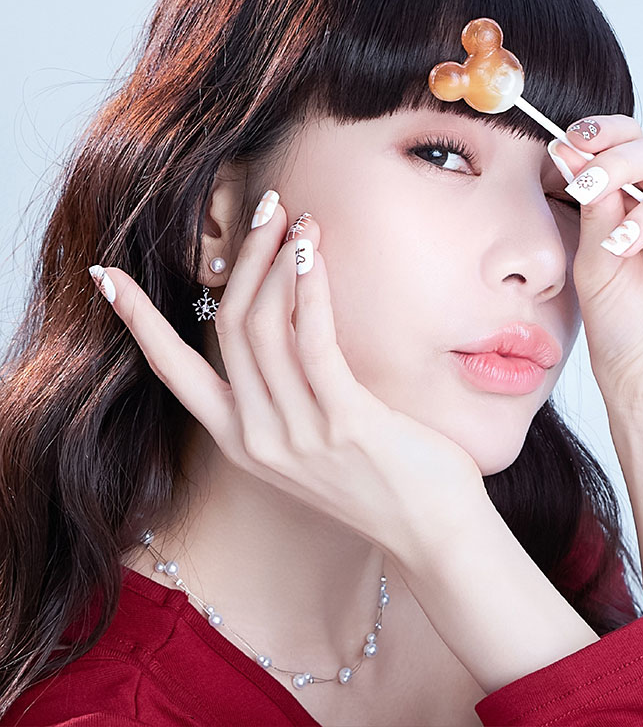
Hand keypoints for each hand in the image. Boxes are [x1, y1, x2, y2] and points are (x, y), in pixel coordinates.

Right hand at [88, 202, 486, 562]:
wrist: (434, 536)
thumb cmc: (381, 481)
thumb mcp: (312, 444)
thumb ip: (286, 394)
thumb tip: (282, 322)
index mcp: (241, 441)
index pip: (172, 371)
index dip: (137, 322)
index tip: (107, 276)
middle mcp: (257, 437)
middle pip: (229, 326)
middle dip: (244, 258)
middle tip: (267, 208)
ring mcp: (296, 433)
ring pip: (263, 325)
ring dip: (277, 260)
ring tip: (296, 217)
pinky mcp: (344, 421)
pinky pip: (312, 339)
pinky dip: (308, 287)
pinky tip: (312, 251)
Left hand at [552, 116, 642, 425]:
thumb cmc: (620, 331)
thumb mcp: (595, 265)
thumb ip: (593, 211)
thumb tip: (571, 153)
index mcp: (634, 210)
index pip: (626, 153)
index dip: (605, 138)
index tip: (573, 139)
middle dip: (622, 162)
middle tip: (593, 181)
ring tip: (624, 244)